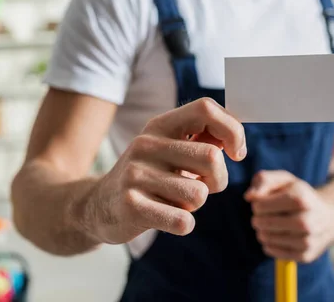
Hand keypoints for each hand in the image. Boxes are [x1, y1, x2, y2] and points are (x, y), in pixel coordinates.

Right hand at [84, 98, 246, 244]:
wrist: (97, 205)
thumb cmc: (146, 177)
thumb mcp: (166, 148)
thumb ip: (199, 139)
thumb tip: (235, 137)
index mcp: (159, 126)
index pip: (206, 109)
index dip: (233, 130)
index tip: (235, 153)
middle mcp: (146, 145)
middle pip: (212, 157)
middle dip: (217, 180)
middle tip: (201, 186)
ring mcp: (136, 175)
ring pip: (199, 194)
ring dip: (195, 204)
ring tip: (173, 200)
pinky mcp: (132, 206)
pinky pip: (182, 221)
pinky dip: (183, 224)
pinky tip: (166, 218)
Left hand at [245, 171, 333, 262]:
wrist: (330, 217)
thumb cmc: (299, 195)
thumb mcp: (283, 180)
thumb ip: (263, 180)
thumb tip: (249, 196)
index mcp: (300, 198)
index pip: (261, 205)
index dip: (256, 205)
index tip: (262, 204)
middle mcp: (307, 220)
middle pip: (264, 223)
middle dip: (257, 220)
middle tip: (261, 217)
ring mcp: (308, 239)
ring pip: (268, 238)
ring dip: (261, 233)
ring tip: (266, 227)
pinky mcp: (307, 255)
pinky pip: (276, 253)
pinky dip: (269, 246)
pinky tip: (273, 238)